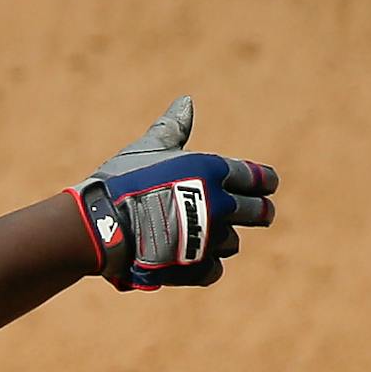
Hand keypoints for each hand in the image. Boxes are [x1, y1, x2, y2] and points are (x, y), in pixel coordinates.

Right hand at [76, 96, 277, 288]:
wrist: (102, 224)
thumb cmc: (122, 180)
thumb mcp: (148, 148)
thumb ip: (173, 127)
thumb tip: (186, 102)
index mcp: (212, 171)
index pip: (257, 178)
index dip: (265, 182)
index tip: (268, 186)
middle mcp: (219, 205)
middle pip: (259, 212)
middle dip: (261, 212)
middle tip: (262, 213)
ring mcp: (210, 239)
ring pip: (233, 242)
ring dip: (223, 238)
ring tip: (205, 234)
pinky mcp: (197, 267)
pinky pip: (215, 269)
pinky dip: (204, 265)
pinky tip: (189, 257)